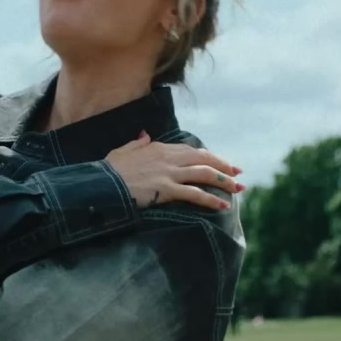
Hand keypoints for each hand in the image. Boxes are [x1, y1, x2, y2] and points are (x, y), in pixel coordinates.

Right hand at [105, 131, 243, 210]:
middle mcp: (168, 158)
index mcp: (159, 148)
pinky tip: (222, 206)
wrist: (102, 183)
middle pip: (203, 160)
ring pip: (204, 174)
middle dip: (224, 167)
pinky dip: (211, 199)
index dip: (209, 157)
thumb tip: (145, 135)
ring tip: (238, 189)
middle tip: (238, 174)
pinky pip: (194, 194)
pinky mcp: (166, 189)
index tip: (222, 163)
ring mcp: (168, 173)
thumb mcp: (123, 151)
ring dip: (224, 181)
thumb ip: (137, 143)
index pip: (191, 151)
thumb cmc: (109, 170)